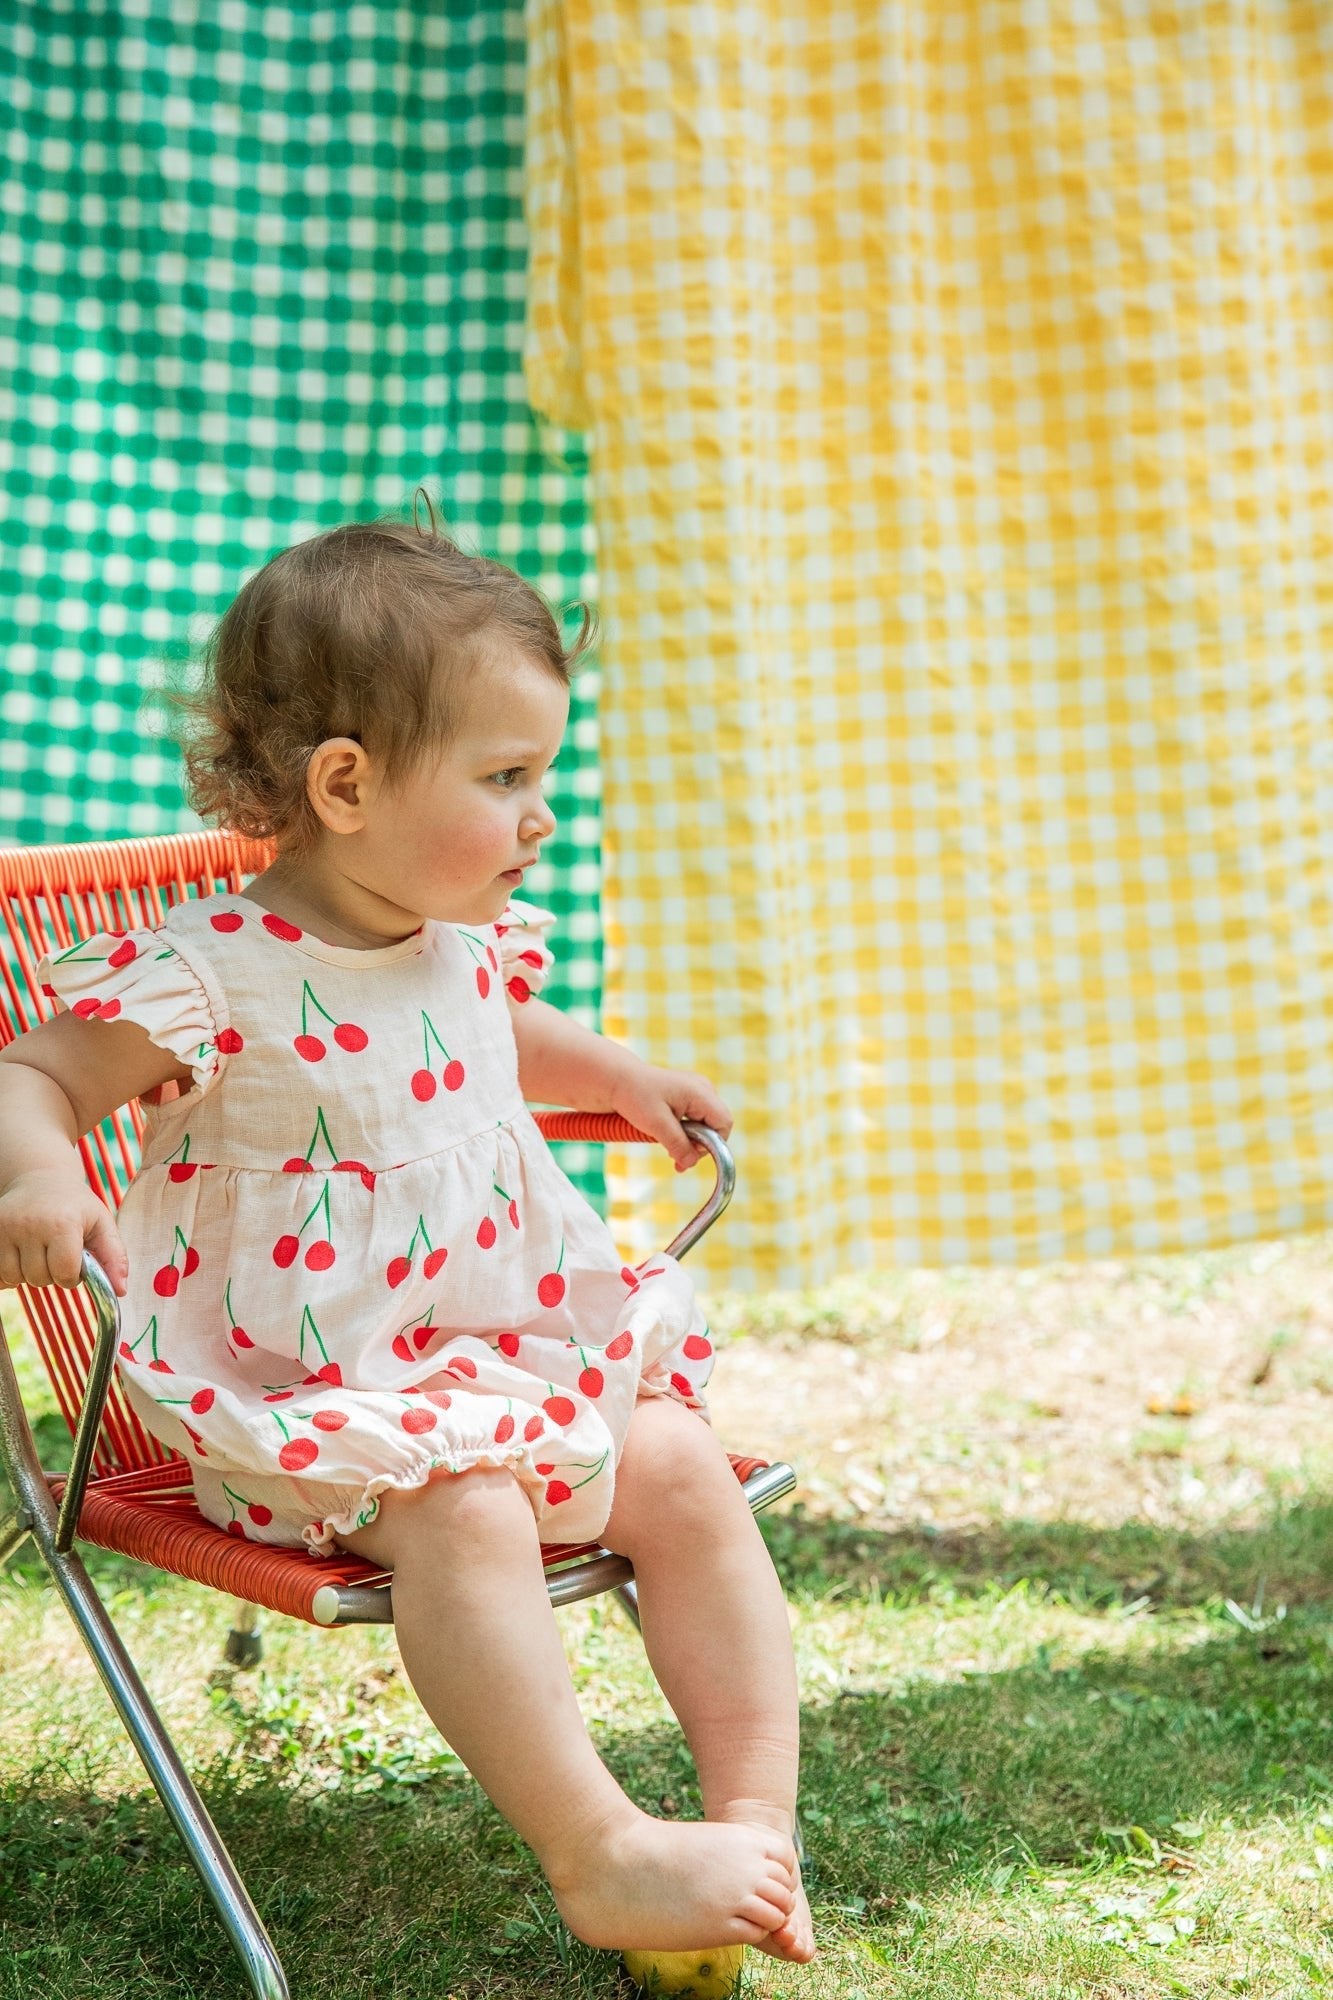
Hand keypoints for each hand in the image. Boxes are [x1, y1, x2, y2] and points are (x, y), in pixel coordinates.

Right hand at [0, 1171, 128, 1295]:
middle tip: (58, 1254)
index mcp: (63, 1223)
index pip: (65, 1273)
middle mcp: (31, 1224)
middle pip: (39, 1278)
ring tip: (40, 1253)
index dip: (73, 1276)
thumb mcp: (102, 1224)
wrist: (41, 1178)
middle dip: (52, 1274)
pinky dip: (9, 1272)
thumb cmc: (75, 1204)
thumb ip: (114, 1257)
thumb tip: (121, 1291)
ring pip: (15, 1278)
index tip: (76, 1262)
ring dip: (29, 1274)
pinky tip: (21, 1256)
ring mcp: (6, 1228)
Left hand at [610, 1062, 733, 1172]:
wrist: (616, 1079)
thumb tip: (691, 1163)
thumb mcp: (656, 1124)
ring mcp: (695, 1092)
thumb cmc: (634, 1095)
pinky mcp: (686, 1097)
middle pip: (715, 1126)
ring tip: (670, 1151)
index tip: (690, 1154)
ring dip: (689, 1141)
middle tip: (677, 1158)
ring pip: (704, 1125)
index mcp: (700, 1092)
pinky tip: (668, 1140)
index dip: (713, 1143)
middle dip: (698, 1145)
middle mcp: (703, 1089)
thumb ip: (677, 1144)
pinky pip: (694, 1120)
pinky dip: (684, 1133)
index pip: (724, 1123)